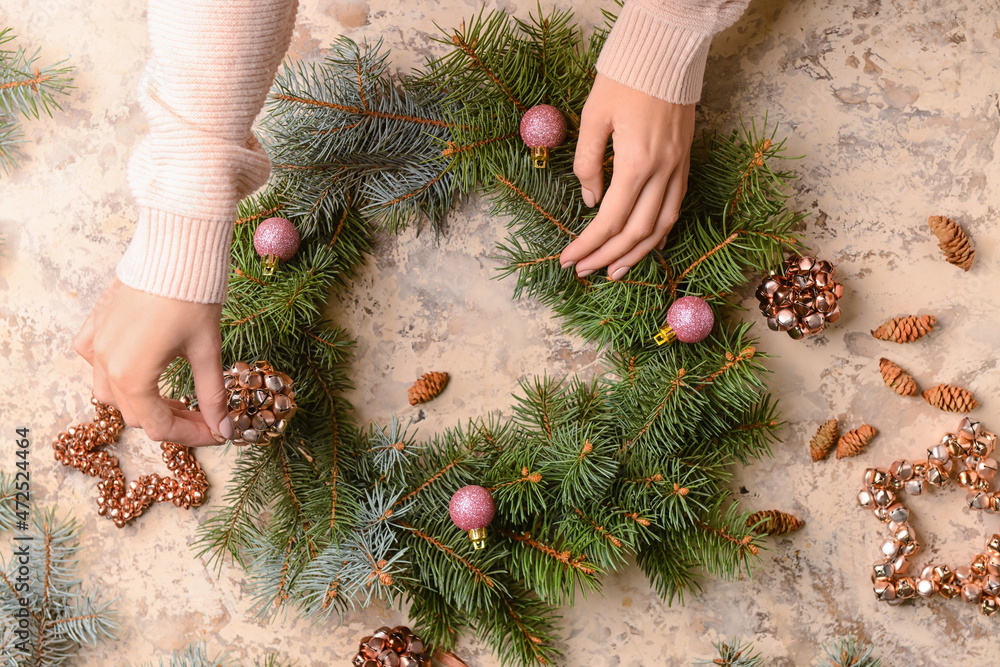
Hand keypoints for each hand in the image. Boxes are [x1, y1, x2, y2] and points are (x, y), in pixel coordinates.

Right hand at [73, 276, 232, 446]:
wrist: (175, 247)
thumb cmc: (193, 296)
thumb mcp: (207, 351)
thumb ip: (212, 395)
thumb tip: (224, 427)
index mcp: (133, 377)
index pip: (160, 427)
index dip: (192, 435)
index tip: (217, 432)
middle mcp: (106, 365)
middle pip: (136, 414)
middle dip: (173, 420)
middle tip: (205, 416)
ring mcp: (96, 344)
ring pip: (111, 392)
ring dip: (142, 401)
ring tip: (174, 396)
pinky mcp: (95, 324)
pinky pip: (93, 359)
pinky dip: (113, 371)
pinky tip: (138, 367)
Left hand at [560, 73, 695, 279]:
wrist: (665, 50)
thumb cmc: (623, 78)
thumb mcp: (593, 117)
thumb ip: (588, 164)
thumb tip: (590, 202)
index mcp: (636, 163)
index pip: (609, 221)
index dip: (587, 245)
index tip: (567, 260)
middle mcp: (662, 172)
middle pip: (635, 233)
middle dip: (607, 257)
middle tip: (584, 271)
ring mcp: (678, 168)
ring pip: (661, 227)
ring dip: (637, 254)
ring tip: (614, 271)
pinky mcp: (685, 162)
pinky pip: (674, 208)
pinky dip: (659, 232)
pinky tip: (645, 244)